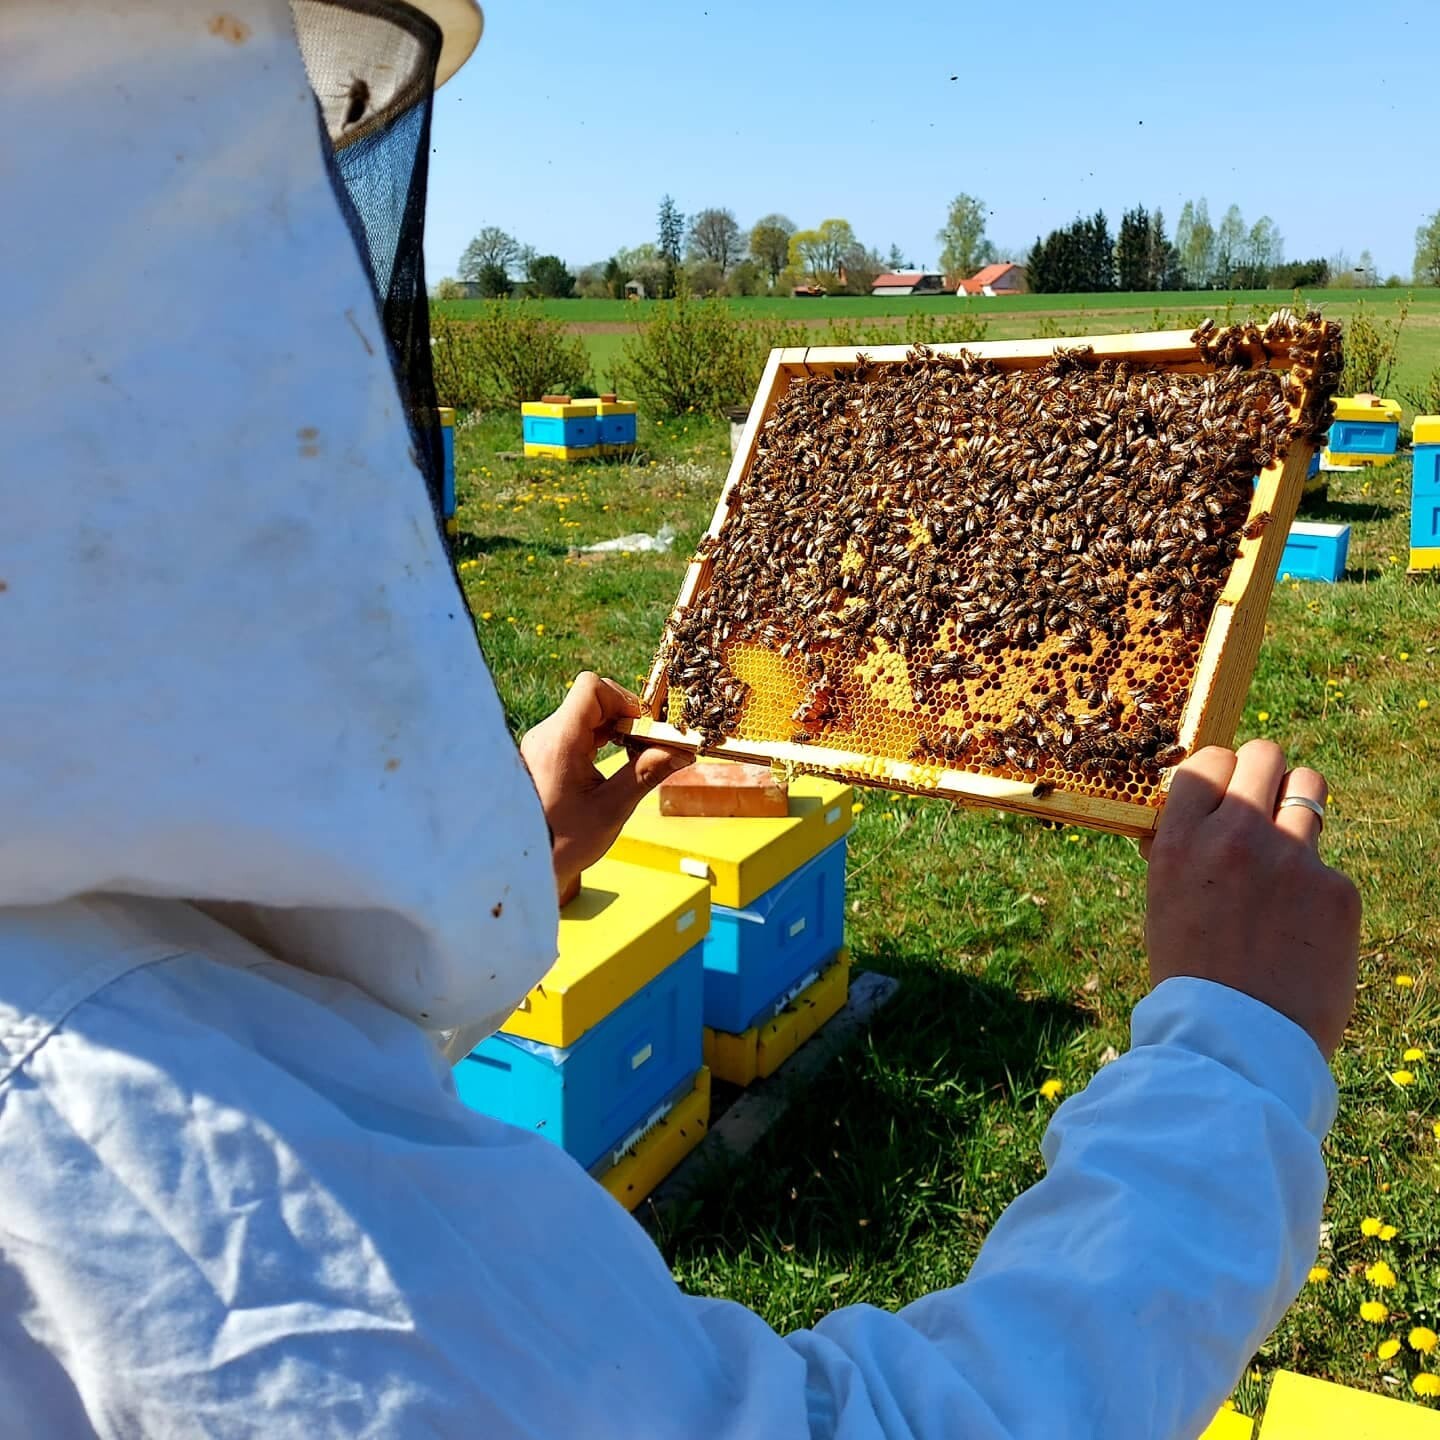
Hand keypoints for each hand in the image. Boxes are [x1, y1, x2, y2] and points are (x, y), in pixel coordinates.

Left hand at [520, 672, 692, 906]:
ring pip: (584, 715)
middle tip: (647, 744)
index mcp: (559, 742)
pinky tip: (615, 762)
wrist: (520, 867)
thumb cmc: (560, 844)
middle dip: (625, 716)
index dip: (624, 700)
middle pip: (591, 699)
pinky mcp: (542, 756)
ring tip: (634, 755)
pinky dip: (600, 739)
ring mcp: (541, 745)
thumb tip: (679, 752)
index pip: (592, 688)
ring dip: (614, 729)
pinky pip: (575, 732)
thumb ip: (645, 774)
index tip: (645, 728)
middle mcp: (545, 736)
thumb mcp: (610, 810)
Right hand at [1143, 740, 1359, 1058]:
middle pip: (1264, 755)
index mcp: (1179, 840)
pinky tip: (1301, 925)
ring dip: (1298, 806)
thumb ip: (1183, 850)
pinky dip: (1317, 885)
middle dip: (1265, 772)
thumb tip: (1197, 814)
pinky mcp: (1337, 889)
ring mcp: (1290, 858)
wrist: (1238, 1041)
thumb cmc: (1191, 974)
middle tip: (1263, 801)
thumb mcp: (1164, 900)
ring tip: (1289, 847)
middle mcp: (1234, 836)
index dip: (1220, 772)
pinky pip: (1329, 862)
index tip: (1224, 791)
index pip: (1208, 760)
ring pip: (1309, 788)